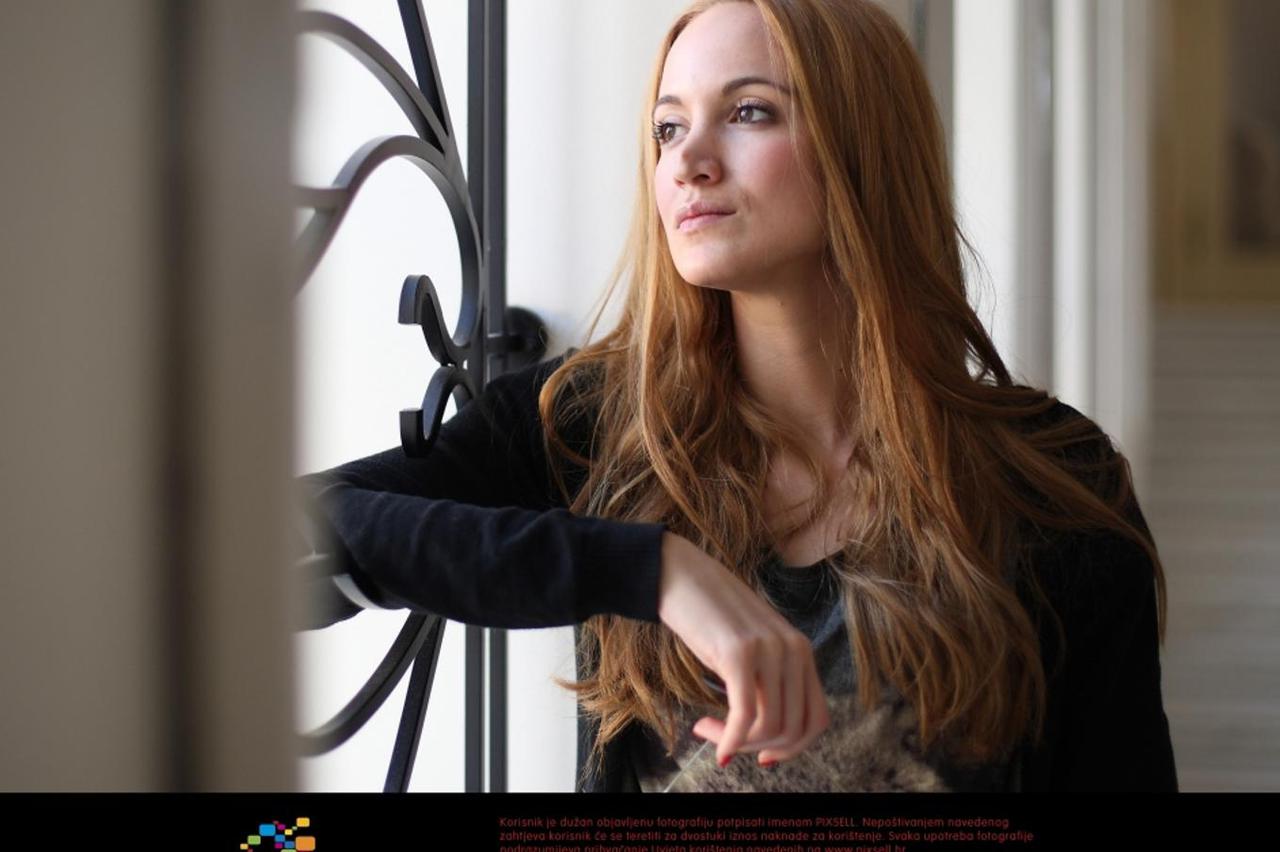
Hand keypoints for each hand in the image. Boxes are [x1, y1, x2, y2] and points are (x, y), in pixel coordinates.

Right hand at [656, 532, 830, 766]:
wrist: (679, 573)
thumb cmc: (709, 614)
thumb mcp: (750, 648)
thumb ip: (767, 679)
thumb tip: (767, 734)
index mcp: (801, 650)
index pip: (817, 719)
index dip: (792, 748)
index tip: (762, 755)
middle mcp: (793, 649)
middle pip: (793, 729)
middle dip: (758, 748)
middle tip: (726, 744)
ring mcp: (769, 650)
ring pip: (769, 727)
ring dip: (737, 741)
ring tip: (708, 730)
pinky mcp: (739, 652)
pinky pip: (744, 715)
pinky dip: (730, 739)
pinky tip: (713, 741)